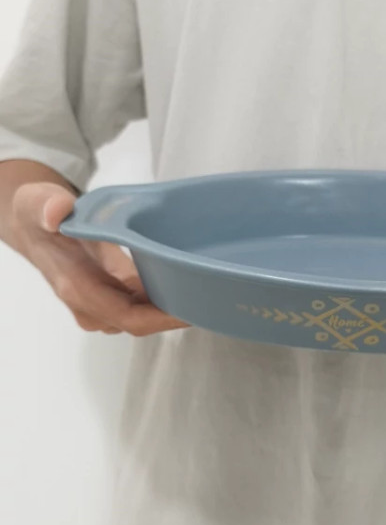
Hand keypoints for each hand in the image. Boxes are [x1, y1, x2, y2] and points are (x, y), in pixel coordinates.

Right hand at [10, 182, 190, 335]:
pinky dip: (164, 297)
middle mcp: (92, 304)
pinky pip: (145, 306)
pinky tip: (186, 281)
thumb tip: (57, 213)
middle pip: (143, 322)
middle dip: (176, 314)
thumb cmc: (38, 217)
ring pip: (146, 316)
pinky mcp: (114, 297)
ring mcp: (104, 305)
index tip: (193, 309)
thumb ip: (48, 205)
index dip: (163, 319)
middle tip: (213, 296)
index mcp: (78, 287)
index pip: (128, 317)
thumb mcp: (38, 202)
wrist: (32, 228)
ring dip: (172, 305)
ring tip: (206, 288)